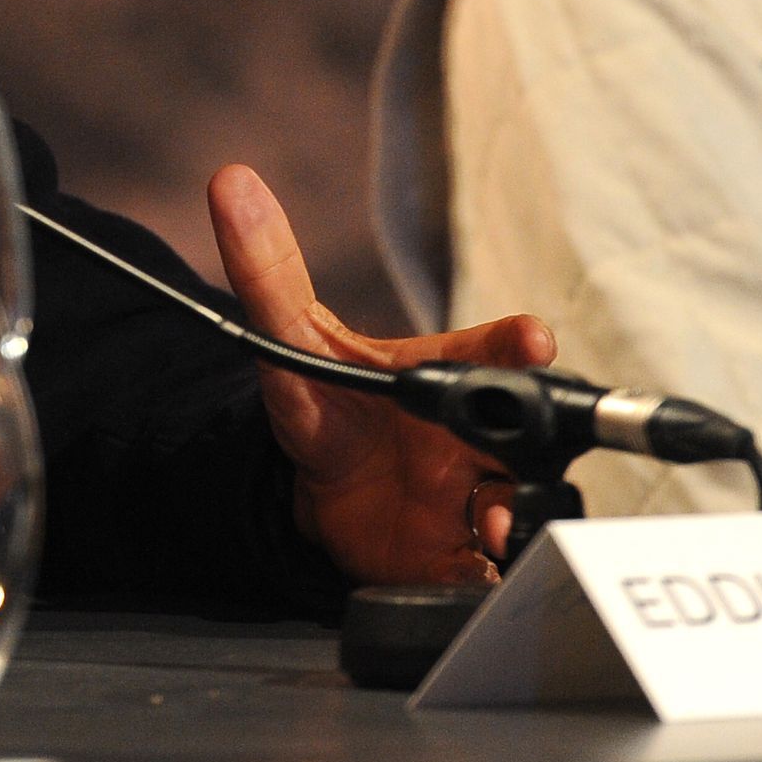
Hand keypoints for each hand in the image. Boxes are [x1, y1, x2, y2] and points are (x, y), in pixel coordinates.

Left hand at [207, 164, 556, 586]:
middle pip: (523, 432)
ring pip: (515, 503)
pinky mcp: (460, 555)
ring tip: (491, 528)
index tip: (531, 338)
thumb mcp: (290, 338)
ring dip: (509, 518)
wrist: (322, 488)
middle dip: (524, 441)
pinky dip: (487, 581)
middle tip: (510, 446)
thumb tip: (230, 180)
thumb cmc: (328, 401)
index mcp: (453, 368)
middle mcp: (479, 432)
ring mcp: (477, 494)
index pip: (495, 346)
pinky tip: (478, 579)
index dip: (515, 342)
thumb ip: (267, 269)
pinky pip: (487, 571)